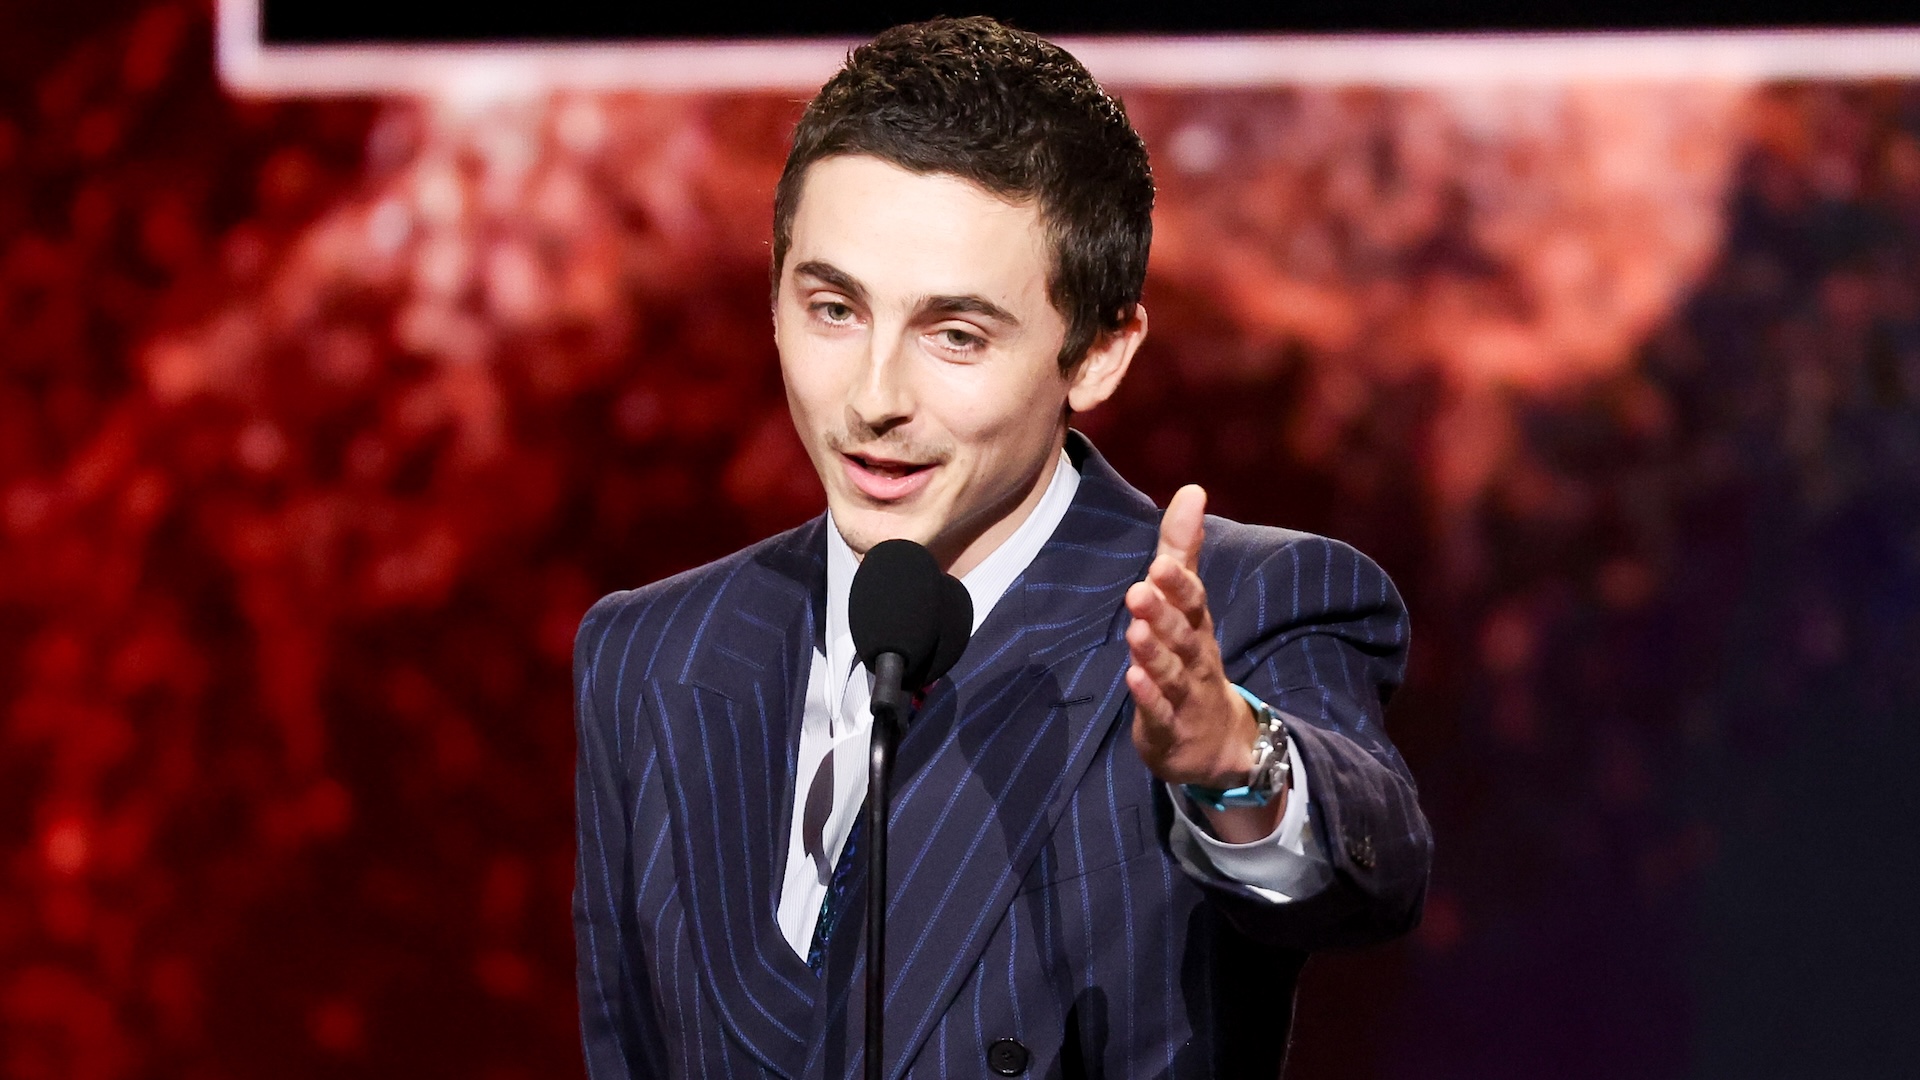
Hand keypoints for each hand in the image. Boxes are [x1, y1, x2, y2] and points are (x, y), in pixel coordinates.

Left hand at [1125, 485, 1284, 840]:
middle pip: (1183, 632)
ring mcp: (1185, 694)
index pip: (1193, 600)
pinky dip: (1148, 696)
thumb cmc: (1193, 659)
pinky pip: (1159, 711)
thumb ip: (1183, 549)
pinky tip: (1132, 678)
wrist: (1216, 741)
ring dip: (1154, 651)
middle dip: (1165, 610)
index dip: (1179, 583)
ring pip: (1172, 671)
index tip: (1161, 561)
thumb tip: (1192, 489)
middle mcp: (1195, 657)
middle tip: (1142, 586)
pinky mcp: (1169, 727)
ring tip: (1135, 629)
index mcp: (1197, 625)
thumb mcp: (1188, 604)